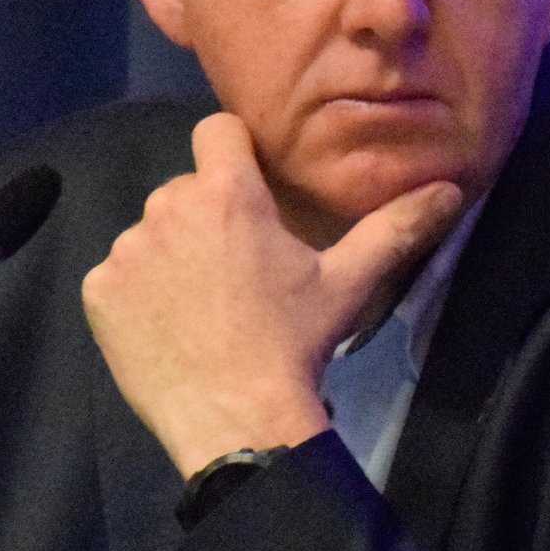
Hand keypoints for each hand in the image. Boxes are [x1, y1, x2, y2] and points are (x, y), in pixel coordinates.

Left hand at [82, 113, 462, 476]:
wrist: (238, 420)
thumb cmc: (296, 345)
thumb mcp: (348, 283)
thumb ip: (395, 227)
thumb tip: (450, 190)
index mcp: (229, 193)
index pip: (217, 130)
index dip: (233, 155)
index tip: (250, 193)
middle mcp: (168, 207)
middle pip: (184, 190)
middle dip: (206, 218)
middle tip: (236, 271)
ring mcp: (127, 251)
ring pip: (149, 235)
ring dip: (170, 258)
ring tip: (202, 307)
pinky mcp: (98, 292)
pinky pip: (117, 277)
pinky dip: (137, 297)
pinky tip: (168, 329)